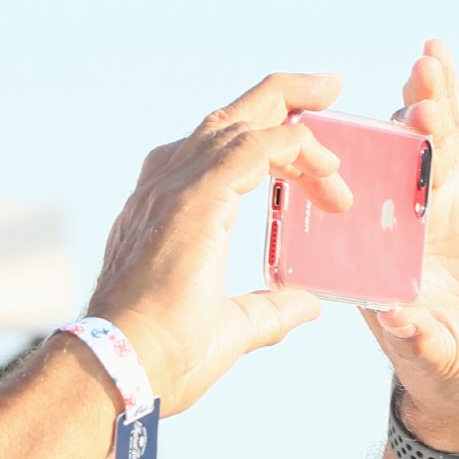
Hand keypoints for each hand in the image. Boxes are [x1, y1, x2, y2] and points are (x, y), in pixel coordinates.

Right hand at [87, 73, 351, 415]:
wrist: (124, 368)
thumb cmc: (160, 359)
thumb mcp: (229, 331)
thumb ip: (268, 312)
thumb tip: (306, 305)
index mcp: (165, 216)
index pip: (215, 156)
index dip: (265, 144)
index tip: (311, 158)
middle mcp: (164, 191)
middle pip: (226, 121)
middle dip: (278, 99)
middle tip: (328, 90)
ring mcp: (176, 190)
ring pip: (241, 122)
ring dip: (293, 113)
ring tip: (334, 98)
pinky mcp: (195, 199)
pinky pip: (255, 146)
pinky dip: (294, 144)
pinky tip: (324, 164)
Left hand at [362, 42, 458, 451]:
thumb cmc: (444, 369)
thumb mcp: (431, 356)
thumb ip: (418, 337)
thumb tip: (396, 317)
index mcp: (364, 259)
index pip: (337, 204)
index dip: (321, 167)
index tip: (313, 141)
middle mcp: (388, 222)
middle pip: (376, 161)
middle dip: (381, 127)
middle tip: (390, 99)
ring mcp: (425, 201)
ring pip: (414, 141)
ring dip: (418, 102)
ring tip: (422, 67)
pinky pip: (455, 140)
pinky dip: (449, 102)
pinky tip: (438, 64)